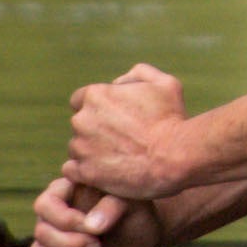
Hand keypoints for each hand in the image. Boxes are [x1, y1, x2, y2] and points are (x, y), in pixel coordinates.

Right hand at [28, 168, 169, 246]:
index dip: (64, 220)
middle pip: (41, 231)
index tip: (91, 228)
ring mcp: (55, 238)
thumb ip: (112, 206)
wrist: (145, 240)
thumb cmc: (138, 214)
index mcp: (69, 191)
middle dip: (68, 244)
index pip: (46, 204)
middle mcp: (57, 214)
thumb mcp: (132, 203)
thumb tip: (91, 225)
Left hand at [67, 63, 191, 203]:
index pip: (80, 99)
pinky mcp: (84, 172)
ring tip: (119, 157)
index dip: (98, 108)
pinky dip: (84, 171)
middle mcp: (82, 120)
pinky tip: (105, 171)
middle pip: (80, 124)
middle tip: (122, 139)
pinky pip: (72, 170)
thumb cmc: (171, 119)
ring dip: (91, 151)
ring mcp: (81, 147)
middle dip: (95, 130)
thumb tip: (119, 82)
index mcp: (95, 95)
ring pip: (77, 148)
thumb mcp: (164, 83)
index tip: (113, 118)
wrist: (175, 156)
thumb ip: (138, 74)